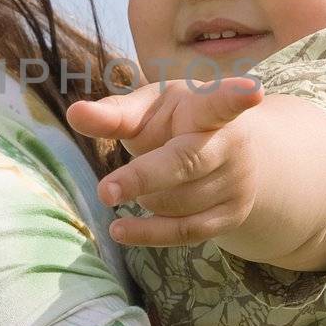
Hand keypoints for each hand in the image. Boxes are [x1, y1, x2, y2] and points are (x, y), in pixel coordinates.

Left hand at [66, 77, 263, 246]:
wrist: (230, 154)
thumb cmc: (178, 123)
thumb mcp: (149, 109)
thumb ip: (114, 113)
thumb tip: (74, 113)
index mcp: (208, 107)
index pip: (221, 101)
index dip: (236, 96)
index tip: (251, 93)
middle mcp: (230, 143)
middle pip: (185, 163)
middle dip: (144, 177)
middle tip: (104, 192)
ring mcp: (236, 181)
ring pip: (175, 202)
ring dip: (145, 197)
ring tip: (141, 182)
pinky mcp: (232, 214)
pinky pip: (185, 232)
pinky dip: (148, 233)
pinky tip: (119, 230)